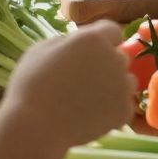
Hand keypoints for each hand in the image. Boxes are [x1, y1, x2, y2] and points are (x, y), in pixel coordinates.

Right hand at [2, 22, 135, 151]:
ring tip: (87, 100)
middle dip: (105, 65)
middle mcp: (114, 58)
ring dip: (113, 86)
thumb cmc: (31, 85)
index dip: (101, 41)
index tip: (89, 54)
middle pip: (118, 57)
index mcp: (94, 39)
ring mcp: (122, 86)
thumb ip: (67, 41)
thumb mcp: (40, 50)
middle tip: (82, 81)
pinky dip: (111, 110)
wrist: (36, 128)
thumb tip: (77, 43)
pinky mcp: (124, 111)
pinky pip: (123, 105)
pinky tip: (90, 115)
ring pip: (126, 80)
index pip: (111, 31)